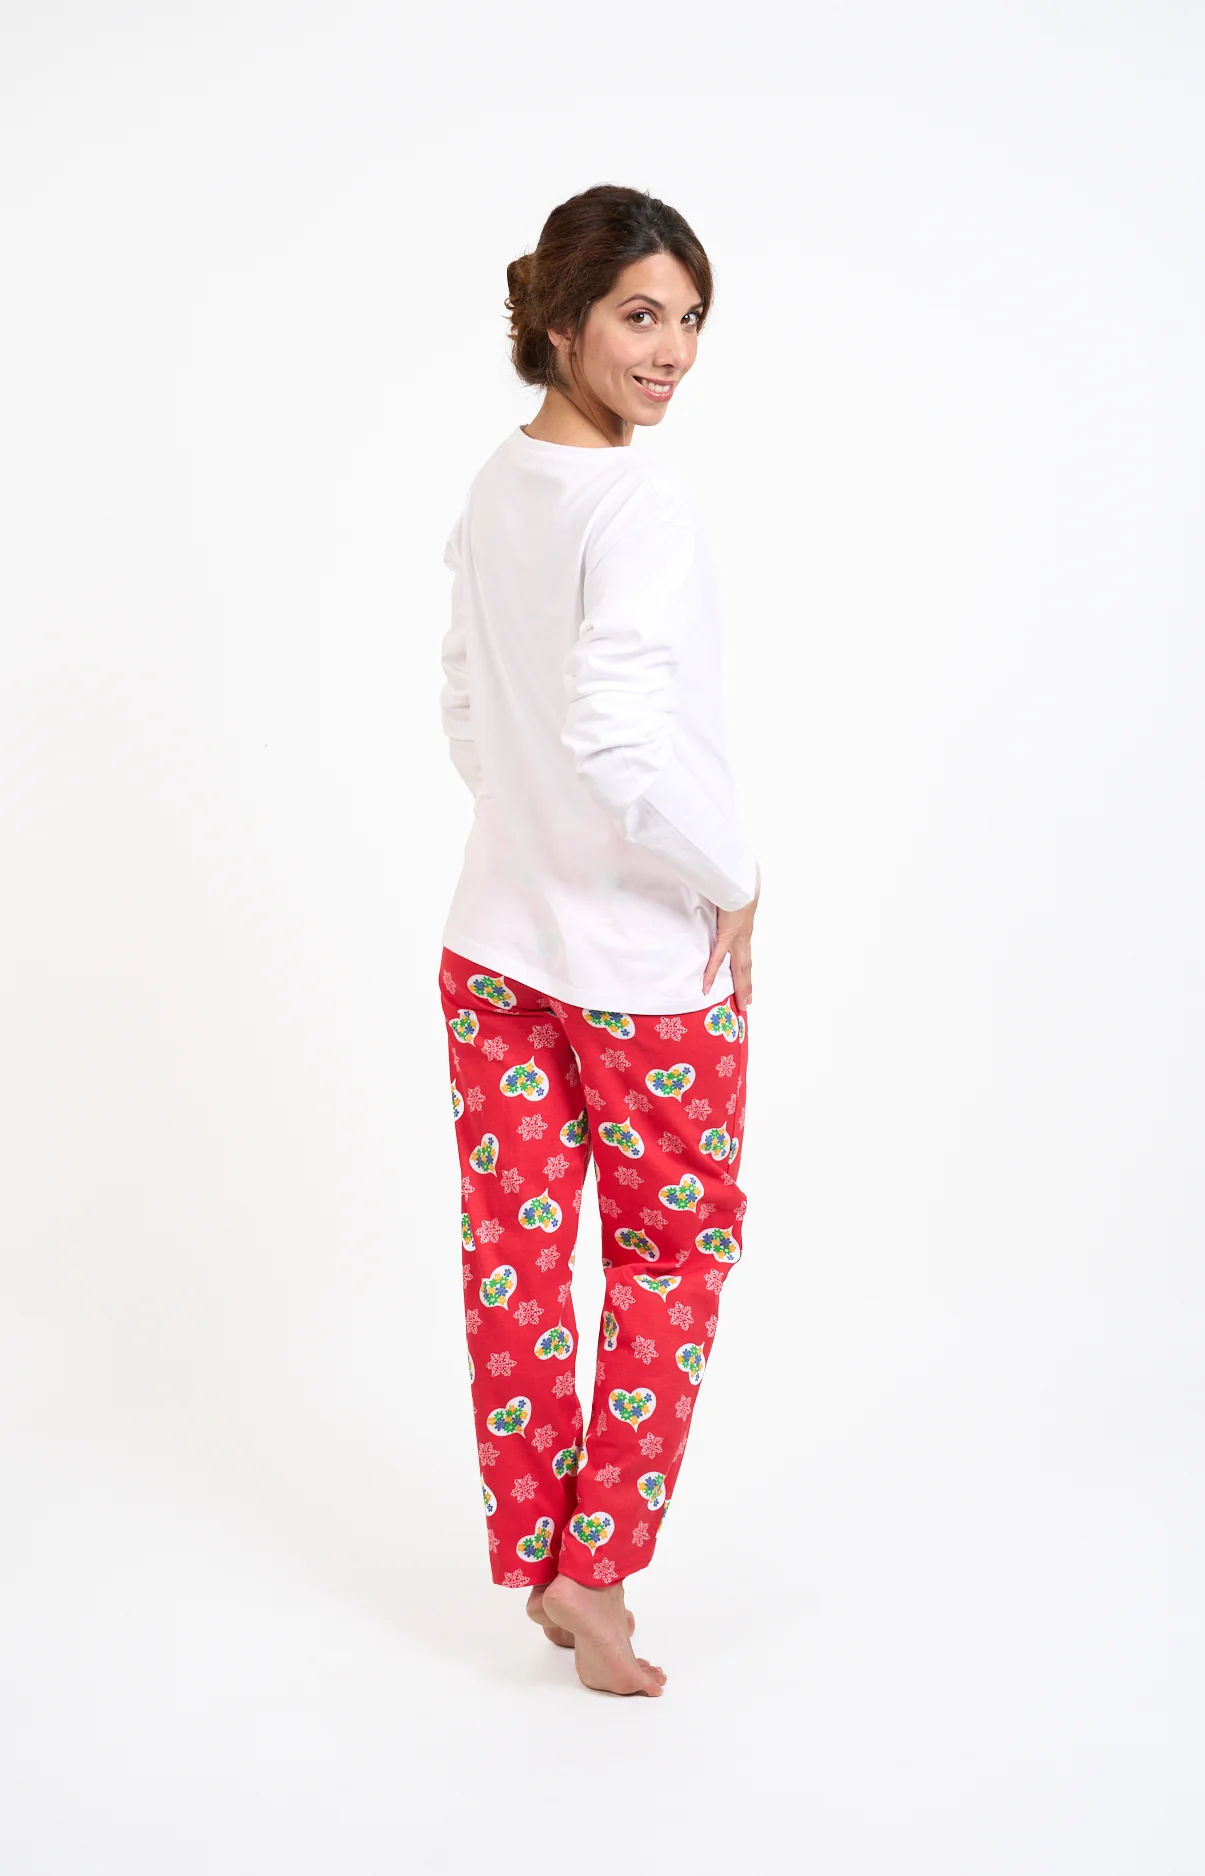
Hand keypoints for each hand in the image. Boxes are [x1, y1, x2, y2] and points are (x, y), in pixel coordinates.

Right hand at [701, 862, 759, 1009]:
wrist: (742, 882)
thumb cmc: (738, 886)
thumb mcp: (733, 899)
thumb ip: (727, 904)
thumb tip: (719, 901)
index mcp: (744, 931)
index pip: (745, 956)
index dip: (746, 972)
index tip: (747, 986)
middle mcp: (744, 939)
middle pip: (746, 968)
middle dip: (747, 987)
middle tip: (747, 1004)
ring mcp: (738, 939)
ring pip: (740, 969)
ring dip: (741, 987)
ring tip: (742, 1003)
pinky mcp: (728, 935)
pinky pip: (718, 958)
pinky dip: (712, 972)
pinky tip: (707, 986)